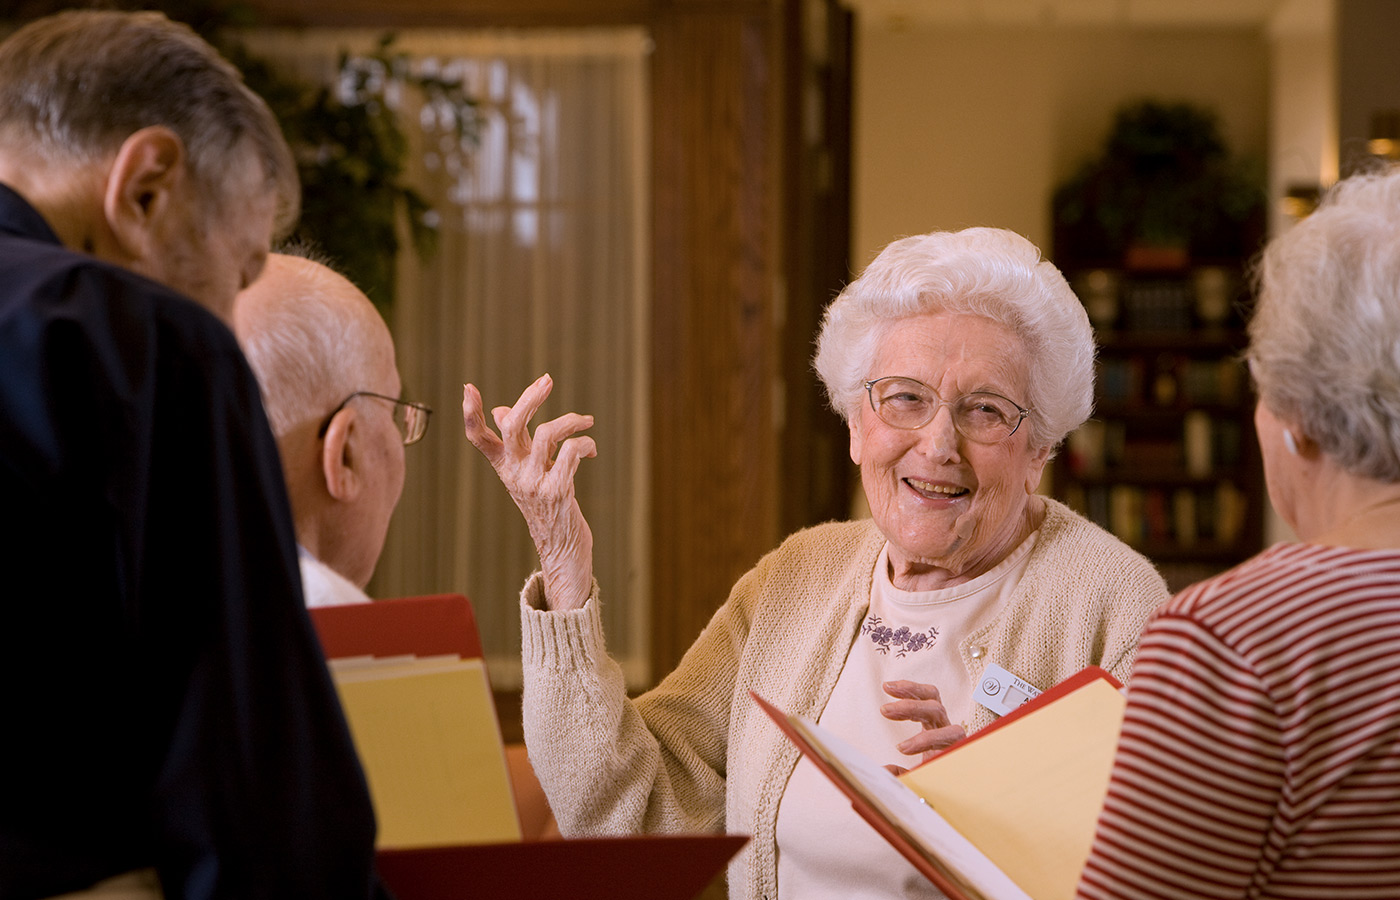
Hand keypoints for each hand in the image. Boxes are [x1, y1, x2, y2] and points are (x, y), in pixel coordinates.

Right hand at [462, 374, 596, 610]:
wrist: (561, 551)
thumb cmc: (548, 506)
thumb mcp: (528, 473)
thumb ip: (517, 443)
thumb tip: (500, 409)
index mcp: (504, 466)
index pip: (478, 438)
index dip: (470, 413)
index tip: (468, 387)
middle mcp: (515, 473)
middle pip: (511, 425)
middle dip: (530, 397)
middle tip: (548, 380)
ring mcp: (534, 483)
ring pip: (545, 434)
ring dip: (570, 421)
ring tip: (586, 422)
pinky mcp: (557, 492)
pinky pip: (571, 453)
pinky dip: (585, 444)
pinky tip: (591, 450)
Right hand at [880, 680, 966, 775]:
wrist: (946, 777)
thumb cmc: (933, 780)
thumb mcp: (918, 783)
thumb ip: (903, 779)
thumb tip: (886, 770)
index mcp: (950, 752)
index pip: (946, 739)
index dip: (925, 740)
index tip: (901, 747)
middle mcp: (948, 734)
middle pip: (937, 711)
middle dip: (911, 708)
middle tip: (885, 711)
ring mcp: (942, 722)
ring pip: (933, 697)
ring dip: (910, 691)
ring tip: (888, 688)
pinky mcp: (934, 713)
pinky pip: (926, 695)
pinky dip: (909, 689)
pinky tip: (890, 687)